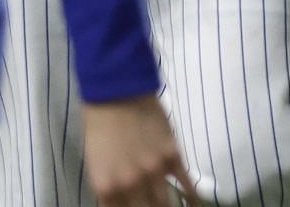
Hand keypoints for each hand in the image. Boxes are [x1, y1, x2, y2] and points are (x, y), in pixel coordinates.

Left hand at [81, 95, 198, 205]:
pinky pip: (185, 182)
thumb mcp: (97, 165)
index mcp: (106, 188)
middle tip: (152, 206)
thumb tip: (127, 200)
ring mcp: (154, 171)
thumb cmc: (100, 127)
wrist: (116, 94)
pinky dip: (190, 195)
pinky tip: (193, 203)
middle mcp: (130, 184)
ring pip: (165, 203)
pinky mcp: (173, 155)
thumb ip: (112, 187)